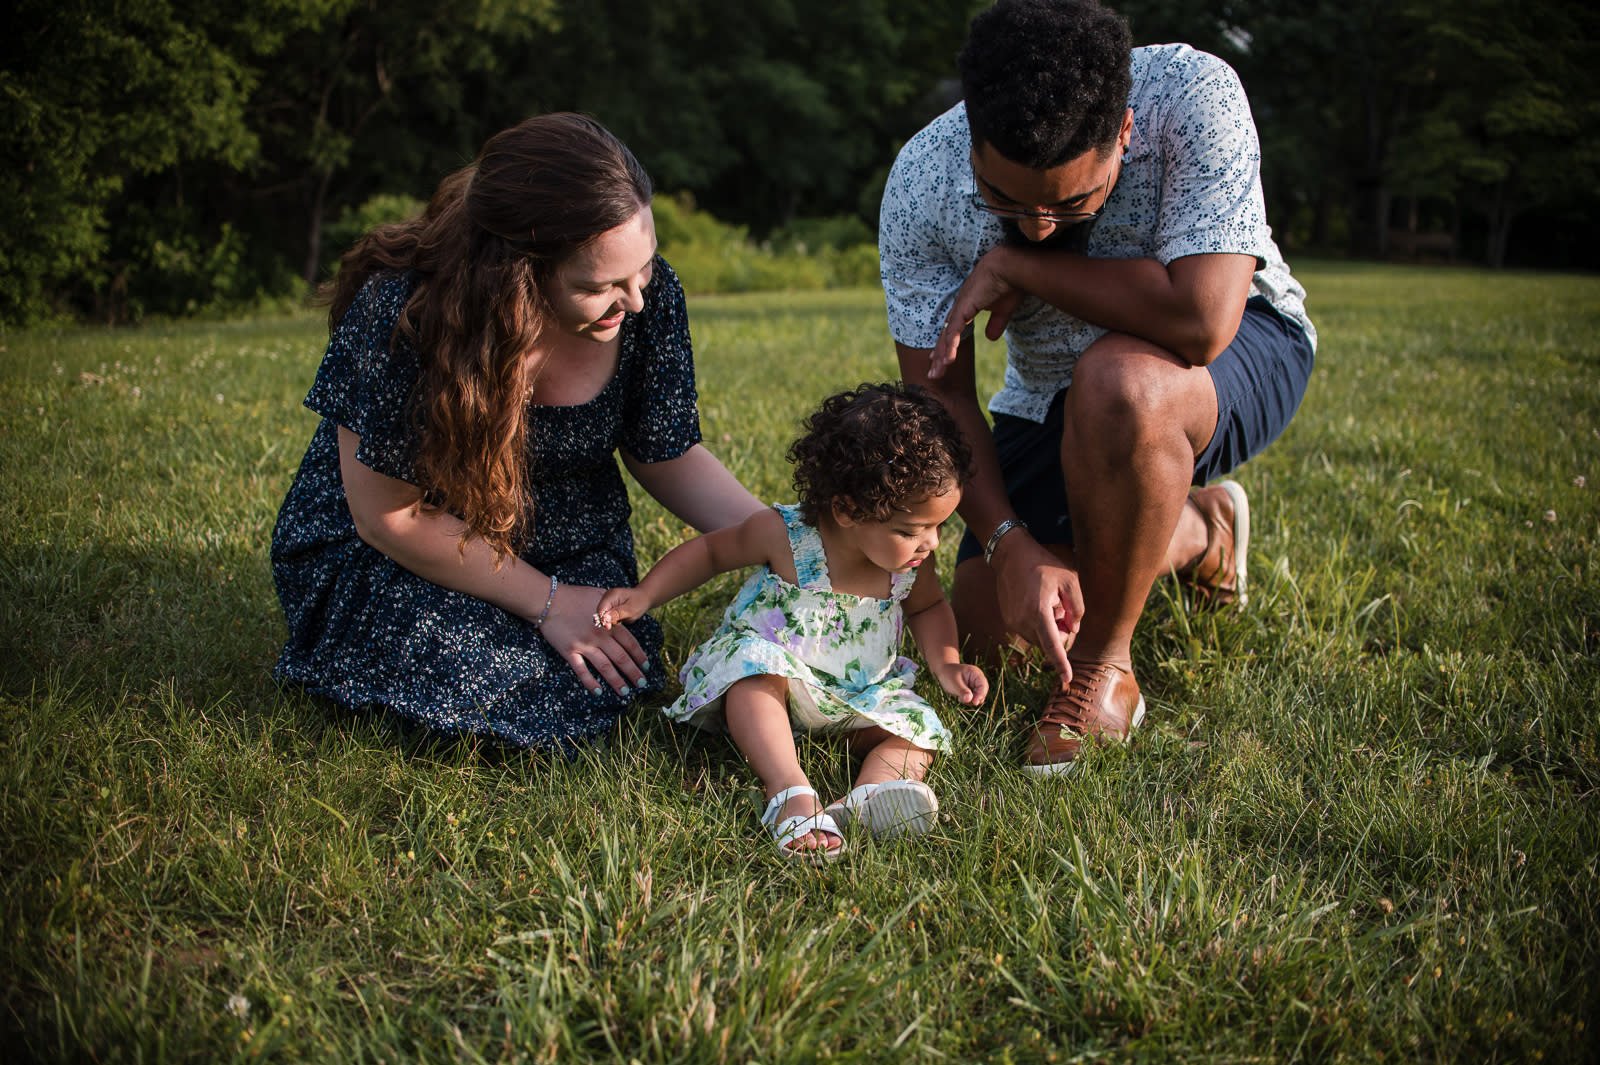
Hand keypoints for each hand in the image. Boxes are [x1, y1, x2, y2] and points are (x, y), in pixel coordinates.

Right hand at [537, 583, 648, 695]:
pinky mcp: (569, 651)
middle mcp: (600, 637)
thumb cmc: (574, 595)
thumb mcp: (600, 595)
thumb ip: (613, 605)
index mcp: (609, 624)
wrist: (549, 600)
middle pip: (621, 658)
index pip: (630, 643)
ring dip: (616, 681)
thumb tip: (623, 611)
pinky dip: (591, 682)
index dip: (639, 656)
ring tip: (624, 692)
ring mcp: (584, 645)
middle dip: (633, 673)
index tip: (647, 667)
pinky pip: (582, 670)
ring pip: (605, 667)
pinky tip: (599, 692)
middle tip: (642, 684)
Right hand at [594, 586, 648, 629]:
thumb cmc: (639, 602)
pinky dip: (613, 619)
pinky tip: (620, 618)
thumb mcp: (630, 610)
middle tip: (619, 621)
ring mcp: (607, 601)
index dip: (603, 620)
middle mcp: (607, 597)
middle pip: (600, 613)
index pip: (600, 610)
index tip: (609, 627)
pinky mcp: (609, 605)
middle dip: (608, 620)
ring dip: (611, 620)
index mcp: (611, 595)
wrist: (644, 597)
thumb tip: (604, 619)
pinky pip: (607, 616)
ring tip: (622, 618)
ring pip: (603, 616)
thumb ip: (617, 614)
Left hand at [930, 248, 1024, 378]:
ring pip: (947, 338)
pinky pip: (954, 332)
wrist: (1011, 267)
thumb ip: (996, 324)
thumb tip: (990, 338)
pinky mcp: (964, 309)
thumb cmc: (1009, 283)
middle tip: (933, 374)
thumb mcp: (1002, 310)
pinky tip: (947, 362)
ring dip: (942, 357)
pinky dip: (950, 347)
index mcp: (967, 307)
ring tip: (936, 374)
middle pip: (945, 336)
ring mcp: (960, 308)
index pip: (952, 330)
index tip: (939, 360)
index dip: (946, 346)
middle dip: (939, 356)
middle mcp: (960, 308)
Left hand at [935, 662, 989, 706]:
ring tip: (959, 697)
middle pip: (982, 692)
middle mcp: (978, 679)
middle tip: (962, 700)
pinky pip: (973, 698)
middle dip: (974, 698)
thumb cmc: (948, 675)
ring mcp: (975, 685)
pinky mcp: (972, 690)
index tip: (974, 702)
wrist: (943, 671)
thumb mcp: (954, 683)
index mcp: (976, 673)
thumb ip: (963, 691)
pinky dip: (967, 700)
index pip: (983, 686)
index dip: (980, 695)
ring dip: (970, 700)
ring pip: (978, 697)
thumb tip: (969, 700)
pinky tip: (959, 697)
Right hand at [991, 531, 1081, 680]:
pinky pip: (1030, 632)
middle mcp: (1022, 621)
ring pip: (1039, 639)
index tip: (1067, 680)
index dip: (1061, 664)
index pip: (1052, 645)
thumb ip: (1077, 608)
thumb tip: (1073, 630)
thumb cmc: (1044, 565)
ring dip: (1049, 629)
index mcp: (1038, 611)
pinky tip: (1038, 603)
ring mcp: (1013, 622)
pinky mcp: (1009, 620)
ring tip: (1049, 603)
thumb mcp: (1069, 580)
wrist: (1011, 555)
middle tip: (1063, 611)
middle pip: (1048, 643)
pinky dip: (1038, 625)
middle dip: (1060, 634)